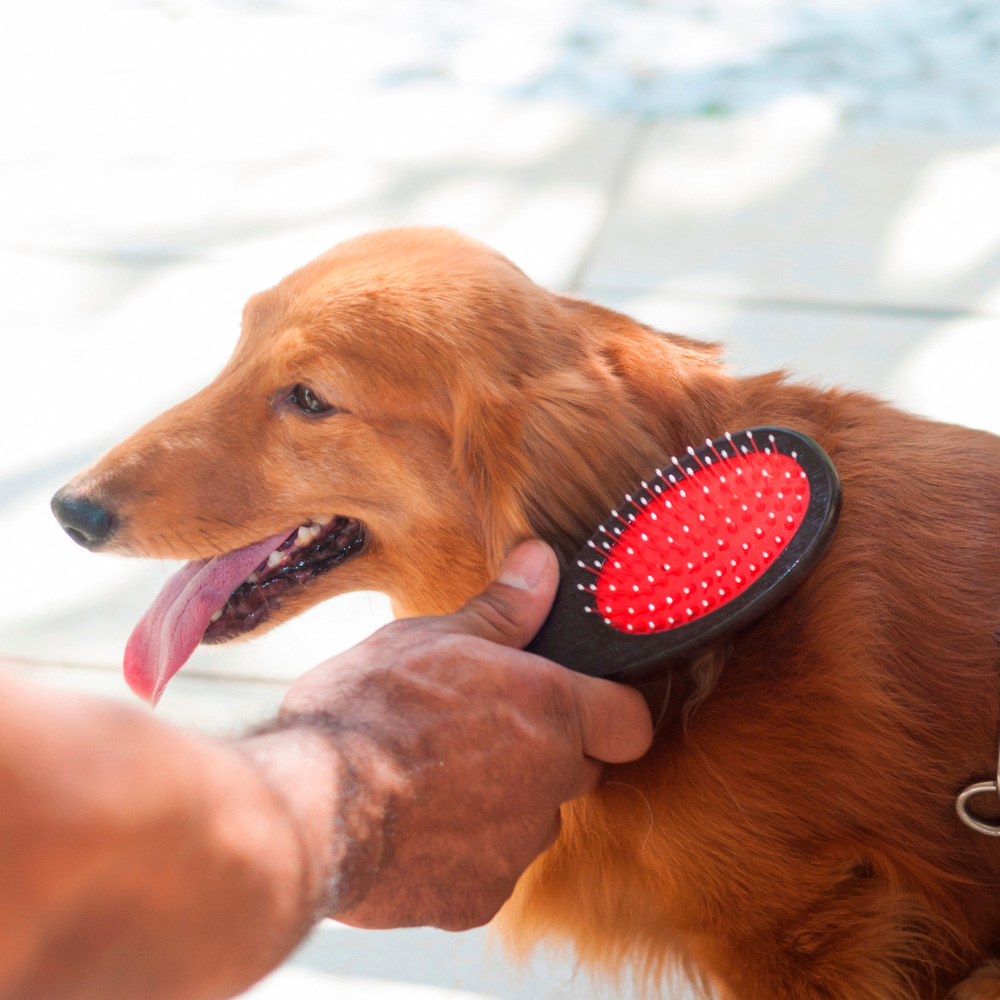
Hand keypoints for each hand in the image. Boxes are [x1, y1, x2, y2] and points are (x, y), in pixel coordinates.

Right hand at [277, 540, 653, 930]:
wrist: (309, 807)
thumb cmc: (368, 708)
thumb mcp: (432, 636)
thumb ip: (504, 609)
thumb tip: (543, 563)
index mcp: (550, 709)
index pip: (629, 722)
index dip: (608, 711)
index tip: (575, 703)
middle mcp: (550, 783)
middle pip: (577, 769)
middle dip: (544, 752)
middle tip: (479, 730)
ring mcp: (516, 849)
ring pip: (529, 820)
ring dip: (499, 800)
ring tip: (429, 775)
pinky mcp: (477, 900)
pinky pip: (486, 867)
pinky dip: (460, 849)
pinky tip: (410, 822)